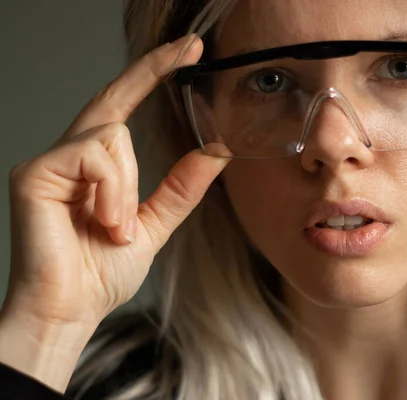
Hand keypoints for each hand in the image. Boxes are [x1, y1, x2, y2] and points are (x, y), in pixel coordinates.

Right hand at [5, 34, 226, 333]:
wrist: (71, 309)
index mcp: (96, 166)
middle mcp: (71, 155)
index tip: (187, 50)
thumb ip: (181, 187)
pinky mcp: (35, 172)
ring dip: (130, 188)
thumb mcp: (154, 223)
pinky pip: (96, 157)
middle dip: (154, 69)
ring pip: (115, 137)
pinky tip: (106, 222)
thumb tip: (214, 151)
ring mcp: (50, 161)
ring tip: (118, 227)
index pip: (124, 108)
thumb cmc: (103, 271)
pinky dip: (114, 192)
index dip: (152, 73)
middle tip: (194, 45)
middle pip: (115, 100)